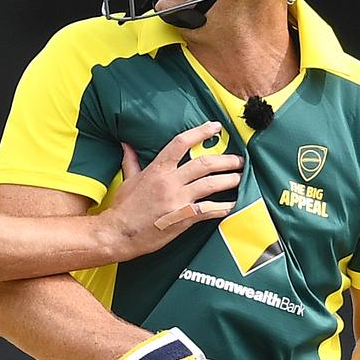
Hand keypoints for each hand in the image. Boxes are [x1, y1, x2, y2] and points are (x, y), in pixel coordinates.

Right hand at [105, 122, 242, 259]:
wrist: (119, 233)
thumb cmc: (123, 207)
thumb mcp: (127, 180)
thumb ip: (131, 160)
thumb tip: (126, 143)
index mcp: (157, 169)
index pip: (181, 143)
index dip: (201, 132)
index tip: (216, 127)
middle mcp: (170, 181)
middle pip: (204, 164)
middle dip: (226, 160)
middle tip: (238, 160)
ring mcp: (178, 199)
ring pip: (211, 184)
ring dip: (229, 180)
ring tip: (240, 178)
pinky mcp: (183, 217)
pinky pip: (209, 210)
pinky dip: (224, 207)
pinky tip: (233, 204)